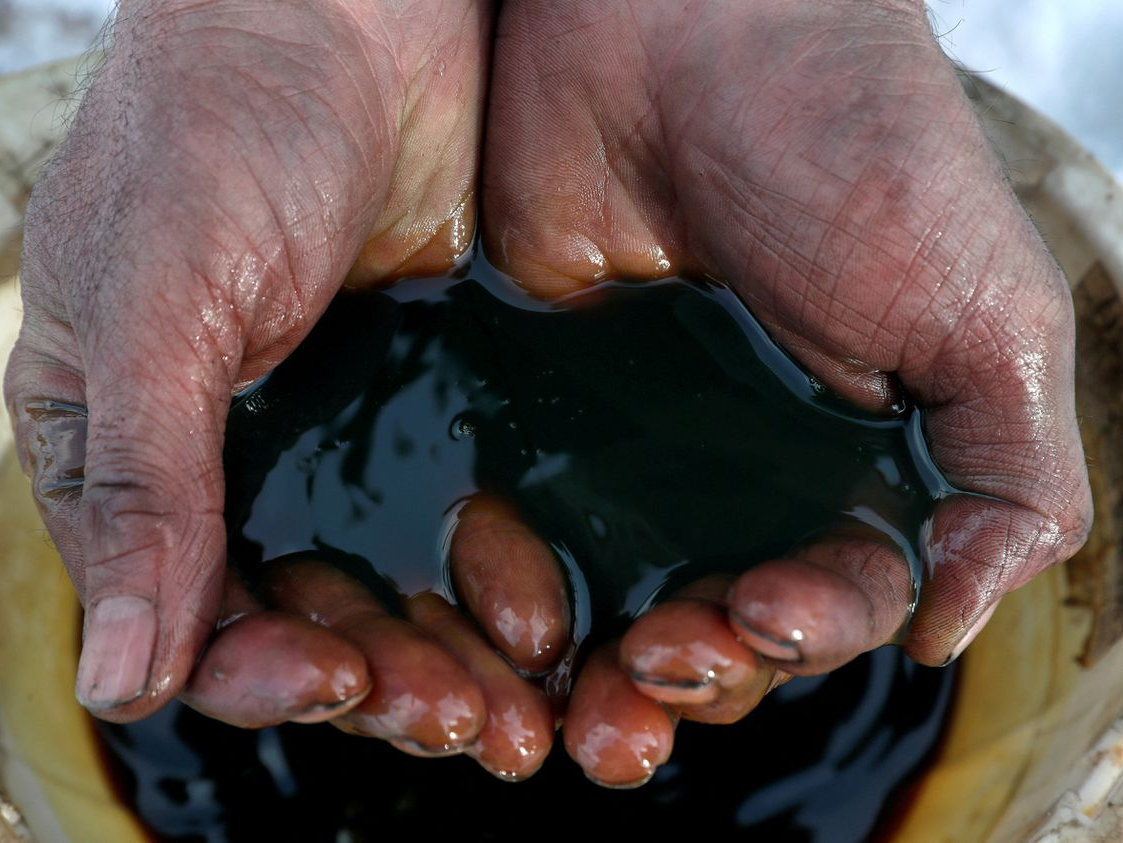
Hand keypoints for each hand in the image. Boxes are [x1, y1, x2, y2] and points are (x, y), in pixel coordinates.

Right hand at [3, 0, 509, 745]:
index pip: (182, 609)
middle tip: (463, 724)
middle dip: (376, 685)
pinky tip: (544, 618)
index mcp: (129, 445)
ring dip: (444, 657)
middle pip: (298, 621)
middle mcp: (229, 457)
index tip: (344, 686)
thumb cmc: (222, 121)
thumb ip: (146, 484)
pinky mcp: (429, 397)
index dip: (259, 673)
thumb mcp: (161, 299)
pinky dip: (491, 578)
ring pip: (384, 589)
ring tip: (516, 708)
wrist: (354, 7)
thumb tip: (117, 679)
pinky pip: (456, 519)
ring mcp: (335, 429)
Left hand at [480, 0, 1090, 783]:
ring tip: (568, 700)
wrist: (683, 19)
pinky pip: (515, 527)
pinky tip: (501, 623)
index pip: (832, 602)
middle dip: (690, 676)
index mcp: (855, 462)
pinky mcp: (535, 405)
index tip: (755, 621)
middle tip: (646, 676)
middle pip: (715, 628)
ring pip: (612, 600)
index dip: (800, 638)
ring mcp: (632, 444)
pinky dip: (510, 593)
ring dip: (598, 671)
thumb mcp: (983, 313)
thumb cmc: (855, 142)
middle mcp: (743, 469)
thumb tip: (950, 628)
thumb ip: (1007, 476)